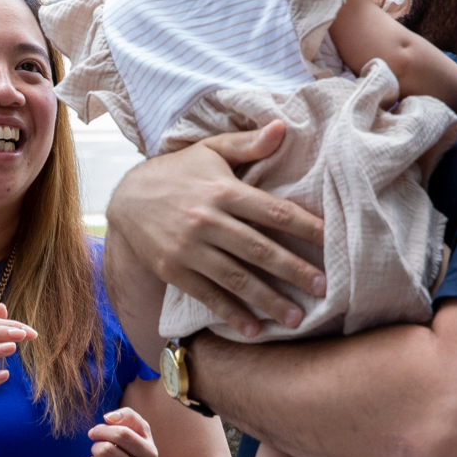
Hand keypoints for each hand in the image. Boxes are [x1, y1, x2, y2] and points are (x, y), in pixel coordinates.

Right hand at [105, 124, 326, 337]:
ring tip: (297, 318)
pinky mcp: (173, 270)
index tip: (331, 242)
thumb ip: (247, 145)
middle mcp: (208, 220)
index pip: (274, 211)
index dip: (306, 227)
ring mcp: (189, 248)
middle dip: (294, 271)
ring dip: (269, 300)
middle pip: (260, 250)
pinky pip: (208, 295)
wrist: (125, 198)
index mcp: (223, 190)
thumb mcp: (209, 151)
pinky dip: (231, 314)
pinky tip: (254, 329)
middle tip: (323, 288)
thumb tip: (283, 127)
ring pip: (237, 278)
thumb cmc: (177, 172)